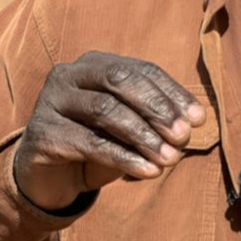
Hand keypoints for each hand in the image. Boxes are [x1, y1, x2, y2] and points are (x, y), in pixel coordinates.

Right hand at [13, 52, 205, 211]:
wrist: (51, 177)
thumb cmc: (100, 144)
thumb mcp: (131, 127)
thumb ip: (158, 119)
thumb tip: (195, 121)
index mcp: (96, 63)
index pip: (141, 70)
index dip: (172, 92)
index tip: (199, 119)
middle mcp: (70, 74)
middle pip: (120, 80)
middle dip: (157, 107)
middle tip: (183, 136)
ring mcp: (51, 101)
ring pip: (105, 109)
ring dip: (144, 136)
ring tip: (171, 159)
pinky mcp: (42, 133)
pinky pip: (89, 143)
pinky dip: (124, 157)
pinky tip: (148, 171)